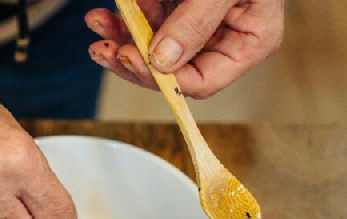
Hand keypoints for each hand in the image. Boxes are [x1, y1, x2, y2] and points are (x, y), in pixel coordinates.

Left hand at [85, 0, 283, 98]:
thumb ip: (198, 21)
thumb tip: (164, 60)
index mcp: (249, 42)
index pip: (203, 80)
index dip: (164, 78)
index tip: (132, 57)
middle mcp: (223, 39)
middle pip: (171, 69)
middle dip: (133, 59)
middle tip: (104, 49)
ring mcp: (199, 25)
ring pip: (153, 47)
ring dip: (121, 37)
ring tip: (97, 22)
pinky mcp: (179, 8)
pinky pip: (149, 21)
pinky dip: (126, 17)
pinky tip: (107, 13)